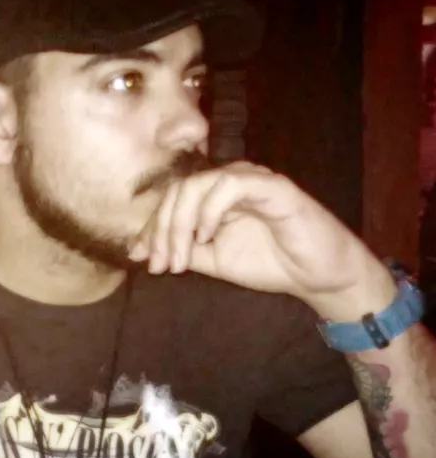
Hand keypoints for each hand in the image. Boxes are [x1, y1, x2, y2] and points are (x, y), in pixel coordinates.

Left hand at [129, 161, 393, 318]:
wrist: (319, 277)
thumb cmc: (270, 263)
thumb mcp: (214, 260)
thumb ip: (181, 250)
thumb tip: (138, 249)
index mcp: (215, 196)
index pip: (173, 199)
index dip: (154, 228)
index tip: (146, 261)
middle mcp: (229, 181)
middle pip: (179, 190)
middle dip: (163, 229)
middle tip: (162, 265)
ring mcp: (251, 180)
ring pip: (198, 184)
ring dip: (181, 224)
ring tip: (181, 258)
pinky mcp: (272, 186)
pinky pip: (229, 185)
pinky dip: (210, 210)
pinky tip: (206, 237)